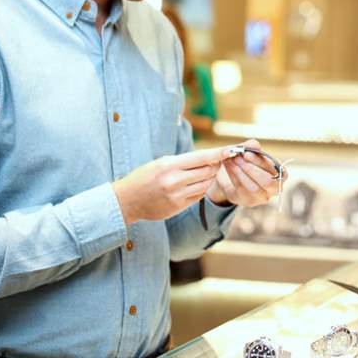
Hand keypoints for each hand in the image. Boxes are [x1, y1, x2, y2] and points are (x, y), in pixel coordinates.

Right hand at [112, 146, 229, 224]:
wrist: (127, 200)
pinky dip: (202, 188)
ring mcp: (176, 195)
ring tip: (207, 172)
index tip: (230, 150)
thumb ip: (183, 161)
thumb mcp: (161, 162)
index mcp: (169, 165)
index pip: (201, 157)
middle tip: (218, 161)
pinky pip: (198, 195)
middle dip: (216, 165)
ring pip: (205, 184)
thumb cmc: (144, 177)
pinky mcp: (178, 207)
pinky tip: (197, 184)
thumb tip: (208, 157)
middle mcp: (174, 181)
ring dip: (210, 177)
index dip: (217, 153)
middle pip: (207, 171)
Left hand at [206, 139, 288, 206]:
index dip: (261, 160)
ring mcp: (263, 197)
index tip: (246, 153)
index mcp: (281, 174)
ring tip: (231, 160)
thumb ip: (253, 147)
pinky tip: (228, 166)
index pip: (275, 168)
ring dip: (240, 172)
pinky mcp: (250, 201)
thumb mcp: (250, 152)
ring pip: (253, 188)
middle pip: (267, 181)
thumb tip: (253, 143)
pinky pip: (242, 190)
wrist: (234, 178)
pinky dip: (233, 176)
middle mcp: (275, 188)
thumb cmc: (249, 163)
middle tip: (237, 157)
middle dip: (251, 168)